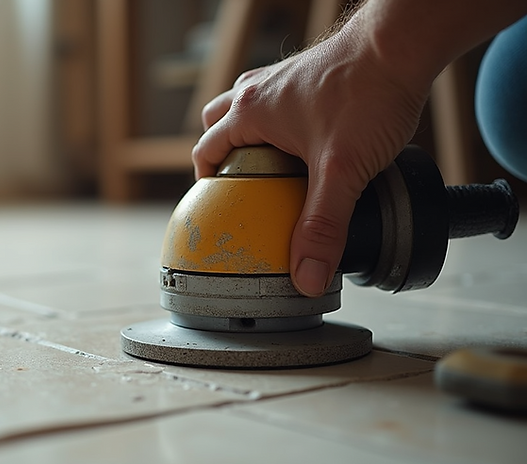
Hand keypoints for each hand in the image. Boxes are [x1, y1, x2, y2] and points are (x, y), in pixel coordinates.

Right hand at [192, 30, 428, 296]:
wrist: (402, 45)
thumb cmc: (368, 92)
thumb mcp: (342, 172)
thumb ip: (323, 226)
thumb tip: (306, 274)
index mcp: (250, 113)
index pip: (206, 151)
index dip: (206, 183)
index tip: (219, 208)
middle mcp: (259, 91)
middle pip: (218, 125)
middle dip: (223, 157)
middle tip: (243, 187)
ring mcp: (283, 79)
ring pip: (246, 108)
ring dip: (250, 136)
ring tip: (273, 167)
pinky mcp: (309, 75)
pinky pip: (278, 100)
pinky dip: (281, 122)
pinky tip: (310, 142)